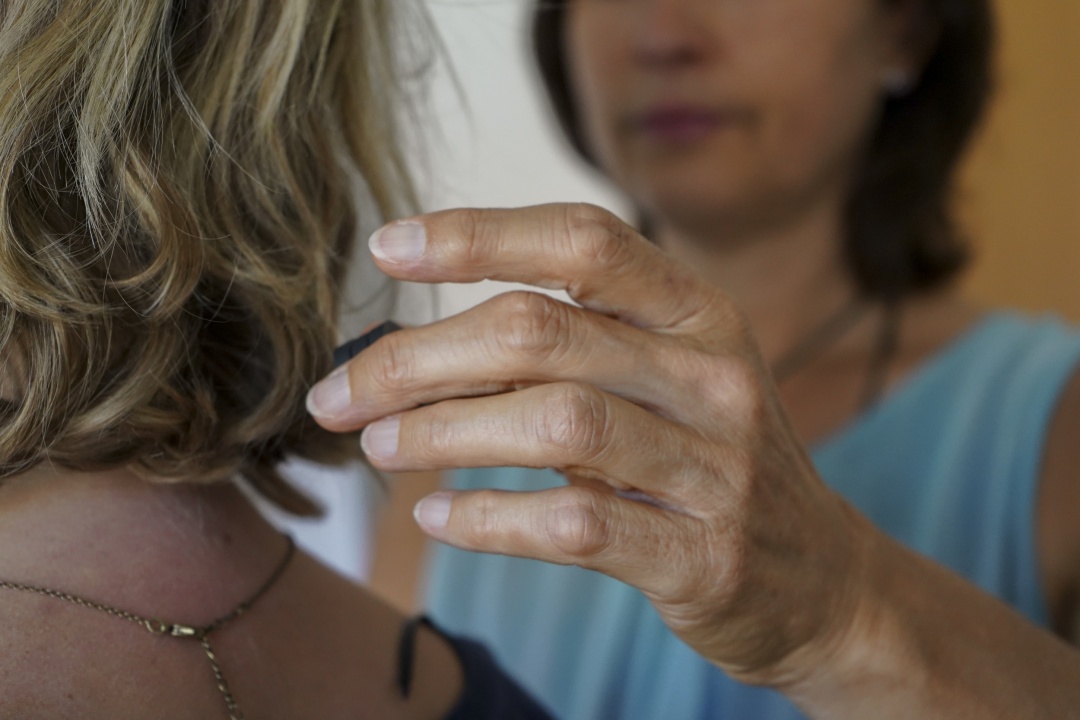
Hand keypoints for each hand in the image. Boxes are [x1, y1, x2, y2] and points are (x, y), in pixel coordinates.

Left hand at [307, 203, 871, 685]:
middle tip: (341, 391)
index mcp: (699, 312)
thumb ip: (567, 353)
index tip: (388, 248)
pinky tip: (436, 517)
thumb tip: (422, 346)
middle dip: (419, 356)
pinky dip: (490, 518)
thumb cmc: (709, 462)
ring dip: (442, 432)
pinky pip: (575, 523)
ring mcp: (715, 467)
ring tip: (378, 447)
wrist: (818, 580)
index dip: (479, 233)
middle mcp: (712, 375)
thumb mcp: (661, 383)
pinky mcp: (700, 556)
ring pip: (553, 422)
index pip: (584, 241)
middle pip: (541, 332)